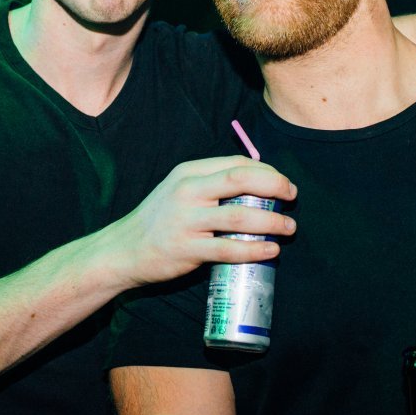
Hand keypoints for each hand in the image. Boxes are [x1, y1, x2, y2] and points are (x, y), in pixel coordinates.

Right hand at [106, 156, 297, 286]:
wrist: (122, 250)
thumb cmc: (158, 221)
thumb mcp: (178, 190)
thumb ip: (209, 185)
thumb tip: (255, 186)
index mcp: (188, 173)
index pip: (236, 164)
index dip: (267, 171)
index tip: (283, 183)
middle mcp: (187, 191)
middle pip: (240, 180)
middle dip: (275, 186)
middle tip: (292, 197)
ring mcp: (186, 221)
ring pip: (240, 215)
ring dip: (272, 221)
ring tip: (289, 227)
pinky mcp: (187, 249)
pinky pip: (229, 248)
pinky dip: (254, 248)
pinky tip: (270, 250)